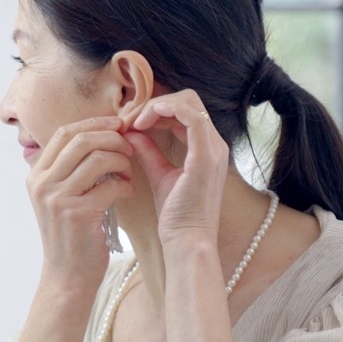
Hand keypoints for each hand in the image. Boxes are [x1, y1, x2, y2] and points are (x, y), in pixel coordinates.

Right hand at [26, 116, 135, 288]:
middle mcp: (42, 184)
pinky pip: (110, 185)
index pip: (65, 133)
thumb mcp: (60, 198)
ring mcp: (57, 199)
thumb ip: (70, 170)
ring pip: (97, 158)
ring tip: (128, 174)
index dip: (94, 123)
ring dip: (121, 161)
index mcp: (36, 176)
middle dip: (112, 138)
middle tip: (129, 147)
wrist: (67, 276)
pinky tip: (128, 193)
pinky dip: (125, 185)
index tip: (117, 124)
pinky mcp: (76, 214)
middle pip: (81, 139)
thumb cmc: (72, 235)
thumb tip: (100, 136)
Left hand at [123, 90, 228, 245]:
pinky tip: (141, 123)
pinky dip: (164, 110)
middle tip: (128, 119)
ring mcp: (213, 148)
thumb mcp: (159, 175)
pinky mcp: (206, 155)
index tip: (129, 122)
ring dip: (155, 106)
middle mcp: (214, 144)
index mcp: (206, 148)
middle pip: (188, 101)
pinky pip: (190, 115)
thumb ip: (149, 152)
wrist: (187, 240)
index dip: (156, 110)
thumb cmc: (176, 216)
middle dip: (155, 104)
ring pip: (188, 102)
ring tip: (132, 122)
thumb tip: (131, 133)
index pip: (184, 111)